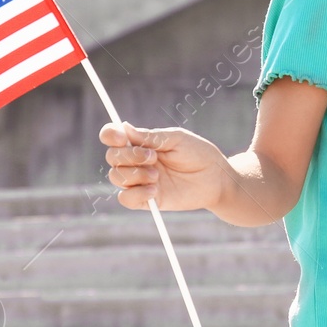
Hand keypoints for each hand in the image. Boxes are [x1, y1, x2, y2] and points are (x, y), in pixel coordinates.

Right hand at [100, 120, 229, 212]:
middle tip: (153, 157)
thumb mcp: (177, 139)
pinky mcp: (147, 199)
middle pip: (112, 157)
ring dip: (134, 174)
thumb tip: (124, 127)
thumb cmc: (199, 154)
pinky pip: (125, 199)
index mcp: (141, 142)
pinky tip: (154, 190)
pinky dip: (135, 194)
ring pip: (116, 177)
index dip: (110, 135)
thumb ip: (151, 136)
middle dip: (129, 156)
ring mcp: (140, 180)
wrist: (216, 179)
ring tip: (157, 175)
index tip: (122, 138)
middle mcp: (136, 161)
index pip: (113, 137)